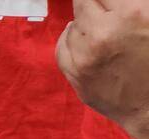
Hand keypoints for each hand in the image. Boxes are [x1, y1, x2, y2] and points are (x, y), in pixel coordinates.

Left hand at [58, 0, 148, 138]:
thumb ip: (130, 4)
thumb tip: (107, 2)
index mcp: (131, 15)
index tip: (105, 3)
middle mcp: (102, 36)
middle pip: (83, 5)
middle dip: (94, 6)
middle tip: (105, 12)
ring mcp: (85, 59)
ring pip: (72, 27)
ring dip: (84, 24)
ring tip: (99, 28)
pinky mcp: (76, 77)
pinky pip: (62, 48)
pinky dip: (70, 40)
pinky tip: (80, 37)